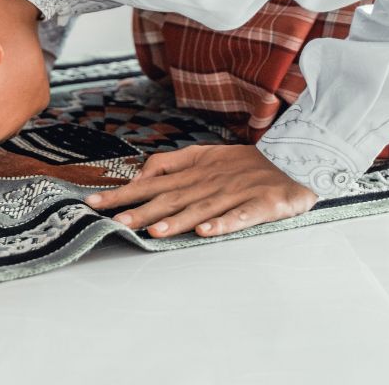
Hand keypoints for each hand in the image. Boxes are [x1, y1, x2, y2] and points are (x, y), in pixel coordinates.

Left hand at [83, 144, 318, 237]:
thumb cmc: (243, 162)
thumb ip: (170, 163)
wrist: (294, 157)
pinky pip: (240, 216)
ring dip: (177, 220)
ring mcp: (234, 194)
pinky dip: (223, 224)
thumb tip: (139, 174)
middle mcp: (208, 184)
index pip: (150, 184)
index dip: (122, 194)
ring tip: (153, 231)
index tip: (93, 202)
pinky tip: (205, 232)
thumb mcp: (203, 155)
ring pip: (201, 209)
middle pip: (170, 199)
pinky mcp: (261, 205)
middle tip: (114, 222)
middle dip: (141, 211)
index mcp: (192, 172)